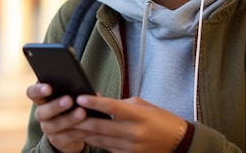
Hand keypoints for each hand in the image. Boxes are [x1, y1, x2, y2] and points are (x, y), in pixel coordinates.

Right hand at [26, 82, 91, 152]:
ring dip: (69, 119)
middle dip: (55, 106)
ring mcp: (47, 128)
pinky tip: (87, 126)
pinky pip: (66, 136)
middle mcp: (41, 114)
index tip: (49, 88)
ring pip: (54, 125)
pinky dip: (78, 131)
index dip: (38, 90)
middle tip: (69, 99)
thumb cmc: (72, 103)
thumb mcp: (70, 94)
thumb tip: (82, 84)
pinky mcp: (57, 141)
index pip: (32, 93)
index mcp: (41, 98)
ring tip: (82, 112)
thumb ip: (71, 87)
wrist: (73, 127)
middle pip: (41, 111)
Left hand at [73, 94, 187, 152]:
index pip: (112, 107)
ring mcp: (131, 147)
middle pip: (101, 126)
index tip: (80, 98)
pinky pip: (107, 148)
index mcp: (138, 116)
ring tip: (68, 125)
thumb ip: (120, 103)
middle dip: (81, 120)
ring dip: (83, 133)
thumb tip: (98, 100)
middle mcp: (133, 133)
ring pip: (101, 139)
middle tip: (66, 113)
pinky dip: (95, 141)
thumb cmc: (160, 119)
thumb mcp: (142, 105)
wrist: (179, 142)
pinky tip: (84, 136)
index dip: (95, 103)